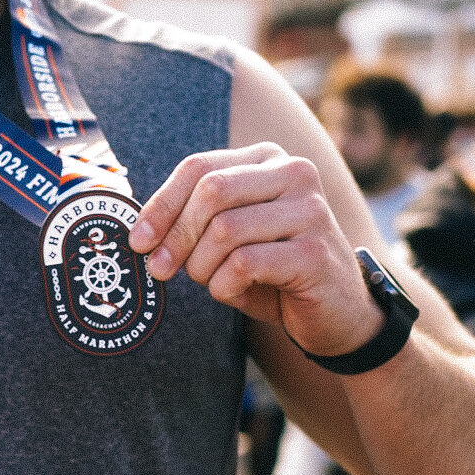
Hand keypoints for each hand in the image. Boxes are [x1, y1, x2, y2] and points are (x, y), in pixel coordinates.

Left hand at [128, 142, 384, 356]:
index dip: (161, 205)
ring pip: (225, 229)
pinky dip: (224, 286)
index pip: (198, 168)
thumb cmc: (273, 272)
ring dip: (201, 266)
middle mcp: (294, 173)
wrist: (336, 315)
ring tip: (209, 282)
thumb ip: (194, 220)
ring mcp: (310, 210)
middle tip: (162, 270)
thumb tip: (138, 231)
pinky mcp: (315, 252)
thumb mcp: (230, 235)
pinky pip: (245, 263)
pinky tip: (233, 293)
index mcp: (267, 159)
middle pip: (210, 192)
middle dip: (176, 236)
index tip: (138, 242)